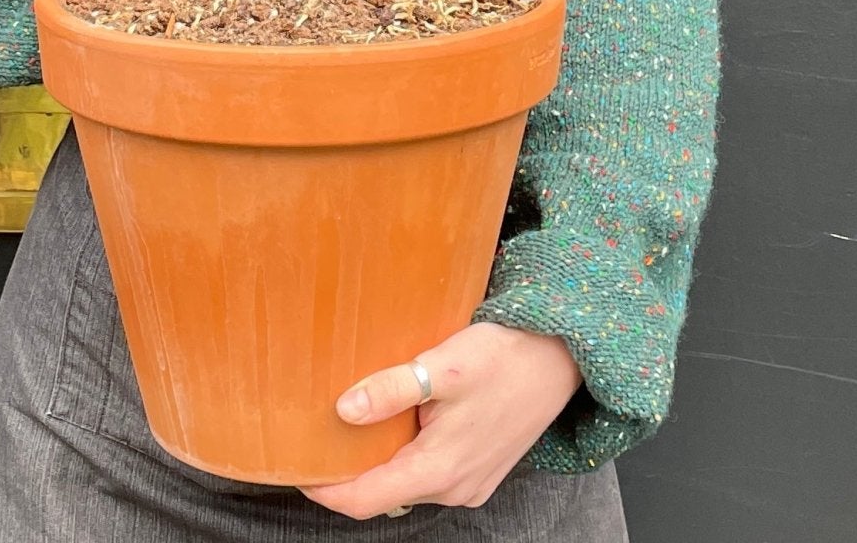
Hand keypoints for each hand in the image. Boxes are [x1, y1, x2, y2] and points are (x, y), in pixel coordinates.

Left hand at [300, 323, 580, 519]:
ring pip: (407, 483)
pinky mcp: (479, 471)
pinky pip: (430, 474)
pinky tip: (398, 424)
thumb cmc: (505, 356)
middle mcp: (453, 487)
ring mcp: (469, 483)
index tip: (295, 469)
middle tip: (315, 440)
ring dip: (379, 462)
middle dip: (347, 474)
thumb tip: (343, 410)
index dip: (326, 491)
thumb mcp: (442, 366)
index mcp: (439, 469)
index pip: (366, 500)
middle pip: (383, 494)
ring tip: (349, 428)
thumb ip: (391, 389)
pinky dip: (406, 456)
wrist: (562, 357)